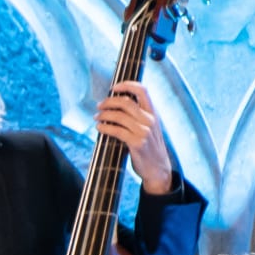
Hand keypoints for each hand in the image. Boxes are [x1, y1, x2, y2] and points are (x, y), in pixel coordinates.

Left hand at [95, 80, 177, 195]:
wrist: (158, 169)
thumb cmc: (149, 147)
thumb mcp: (149, 127)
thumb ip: (138, 116)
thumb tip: (116, 104)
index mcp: (153, 113)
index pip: (142, 90)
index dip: (127, 85)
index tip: (114, 87)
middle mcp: (150, 120)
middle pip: (126, 102)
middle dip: (109, 102)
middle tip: (99, 105)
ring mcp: (144, 131)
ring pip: (119, 116)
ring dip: (104, 115)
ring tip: (97, 117)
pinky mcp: (137, 143)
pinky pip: (116, 131)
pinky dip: (104, 127)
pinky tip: (99, 128)